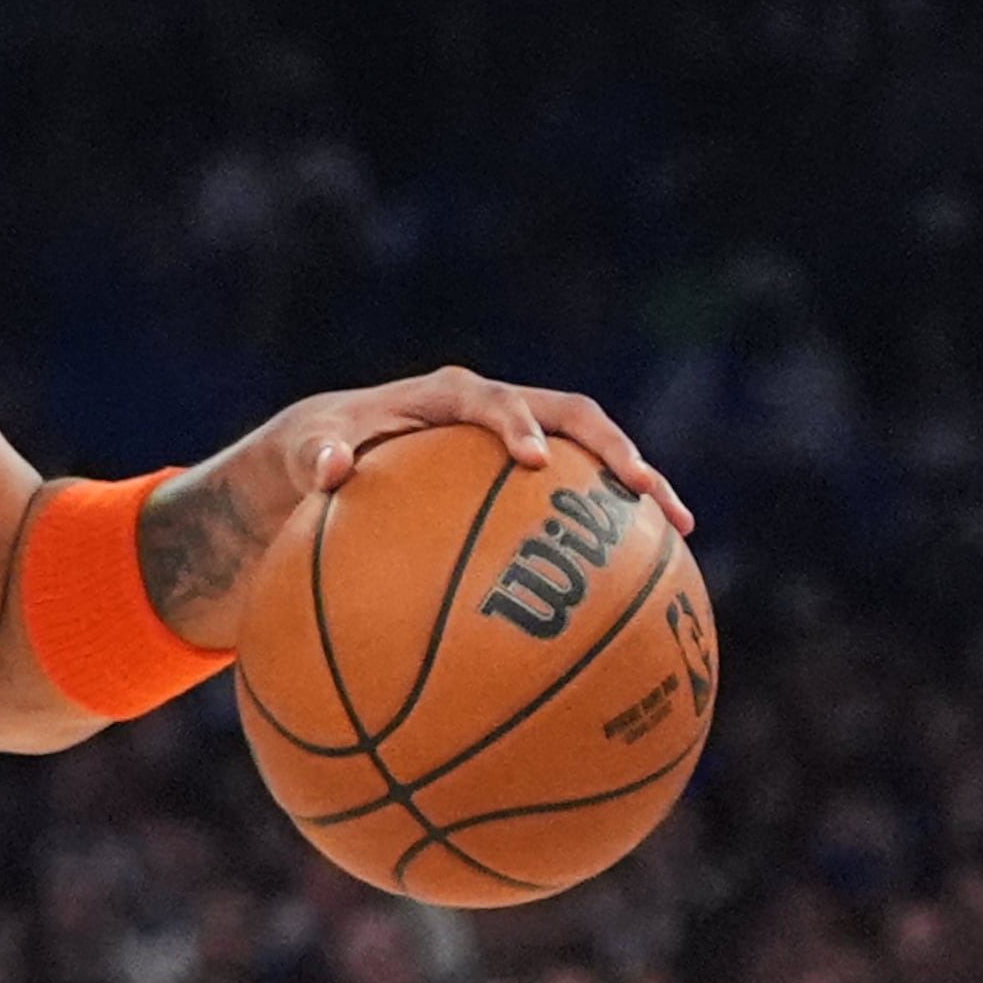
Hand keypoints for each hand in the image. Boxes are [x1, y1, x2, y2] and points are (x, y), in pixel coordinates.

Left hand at [142, 365, 694, 647]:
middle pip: (571, 416)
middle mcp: (491, 411)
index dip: (514, 424)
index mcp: (443, 397)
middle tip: (643, 489)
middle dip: (610, 448)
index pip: (488, 400)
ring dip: (635, 486)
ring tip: (680, 529)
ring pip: (591, 455)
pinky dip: (608, 531)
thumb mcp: (302, 451)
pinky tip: (640, 585)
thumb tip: (331, 469)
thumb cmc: (313, 449)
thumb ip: (317, 456)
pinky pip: (575, 502)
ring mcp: (517, 442)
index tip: (534, 461)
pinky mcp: (527, 479)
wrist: (326, 449)